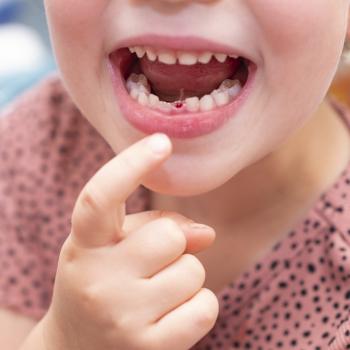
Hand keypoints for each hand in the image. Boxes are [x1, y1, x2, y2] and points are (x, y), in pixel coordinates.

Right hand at [42, 133, 218, 349]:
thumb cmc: (102, 282)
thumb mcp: (113, 246)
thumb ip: (158, 226)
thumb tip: (207, 234)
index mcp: (83, 245)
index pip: (99, 199)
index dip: (131, 165)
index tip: (162, 142)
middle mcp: (97, 281)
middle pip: (169, 236)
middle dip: (173, 244)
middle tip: (155, 261)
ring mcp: (122, 319)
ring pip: (193, 271)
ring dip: (185, 276)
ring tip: (157, 293)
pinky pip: (206, 308)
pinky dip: (199, 306)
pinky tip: (172, 315)